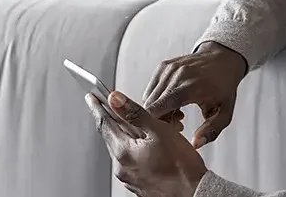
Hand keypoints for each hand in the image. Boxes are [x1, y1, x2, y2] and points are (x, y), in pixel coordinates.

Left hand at [85, 91, 207, 196]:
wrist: (193, 193)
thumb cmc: (181, 166)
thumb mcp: (159, 130)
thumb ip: (135, 113)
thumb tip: (115, 100)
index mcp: (124, 151)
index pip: (104, 123)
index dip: (98, 107)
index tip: (92, 98)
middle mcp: (122, 166)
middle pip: (111, 136)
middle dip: (112, 119)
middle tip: (111, 106)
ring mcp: (129, 177)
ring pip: (122, 148)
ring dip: (126, 134)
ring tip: (140, 125)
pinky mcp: (138, 183)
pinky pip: (131, 160)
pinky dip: (135, 148)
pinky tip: (148, 145)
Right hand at [143, 41, 246, 148]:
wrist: (223, 59)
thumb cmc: (224, 87)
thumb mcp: (225, 112)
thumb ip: (212, 131)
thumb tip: (195, 145)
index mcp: (190, 87)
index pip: (158, 109)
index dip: (157, 125)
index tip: (171, 132)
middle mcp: (176, 75)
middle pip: (151, 106)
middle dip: (159, 120)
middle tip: (178, 125)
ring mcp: (168, 69)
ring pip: (148, 99)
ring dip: (157, 111)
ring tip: (177, 114)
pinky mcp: (163, 66)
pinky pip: (151, 90)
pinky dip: (157, 100)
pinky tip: (173, 104)